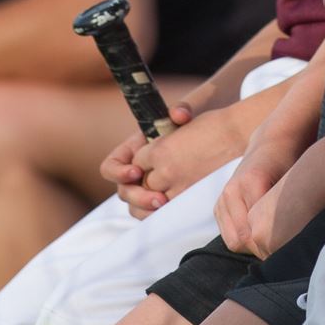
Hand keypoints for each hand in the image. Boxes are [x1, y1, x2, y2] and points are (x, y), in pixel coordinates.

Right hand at [99, 102, 196, 216]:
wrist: (213, 128)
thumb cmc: (195, 116)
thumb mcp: (187, 110)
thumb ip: (182, 109)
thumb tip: (179, 113)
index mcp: (133, 150)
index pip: (111, 166)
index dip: (118, 172)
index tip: (136, 172)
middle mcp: (137, 170)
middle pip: (124, 192)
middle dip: (138, 197)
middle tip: (159, 199)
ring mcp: (151, 185)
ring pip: (137, 206)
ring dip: (147, 210)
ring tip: (166, 205)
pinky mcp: (166, 196)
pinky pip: (154, 211)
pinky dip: (160, 215)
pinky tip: (175, 211)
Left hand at [133, 102, 247, 204]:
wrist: (241, 135)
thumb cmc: (215, 126)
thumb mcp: (181, 128)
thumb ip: (163, 142)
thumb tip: (154, 152)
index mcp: (159, 150)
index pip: (137, 162)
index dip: (144, 161)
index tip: (152, 161)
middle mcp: (165, 170)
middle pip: (144, 183)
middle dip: (148, 179)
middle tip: (160, 177)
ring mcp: (179, 187)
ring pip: (155, 199)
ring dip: (157, 195)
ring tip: (166, 190)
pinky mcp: (194, 198)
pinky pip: (172, 209)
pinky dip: (171, 205)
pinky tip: (176, 200)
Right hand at [215, 145, 292, 253]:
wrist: (271, 145)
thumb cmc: (288, 164)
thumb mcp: (293, 184)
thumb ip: (288, 209)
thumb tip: (291, 242)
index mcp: (250, 183)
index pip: (254, 232)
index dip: (271, 248)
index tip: (286, 250)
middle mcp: (231, 191)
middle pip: (240, 240)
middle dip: (260, 250)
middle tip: (280, 251)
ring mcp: (222, 198)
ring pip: (232, 241)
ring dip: (250, 247)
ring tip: (270, 244)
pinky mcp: (218, 206)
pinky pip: (227, 234)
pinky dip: (243, 239)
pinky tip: (260, 235)